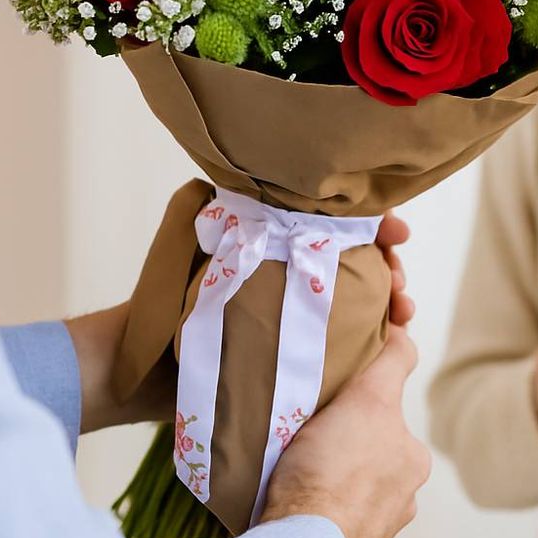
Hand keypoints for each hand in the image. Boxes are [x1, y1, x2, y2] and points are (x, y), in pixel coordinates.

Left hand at [66, 210, 413, 433]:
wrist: (133, 370)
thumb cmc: (155, 302)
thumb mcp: (184, 236)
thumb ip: (208, 199)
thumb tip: (256, 167)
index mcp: (271, 242)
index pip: (335, 222)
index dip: (373, 222)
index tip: (395, 232)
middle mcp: (286, 274)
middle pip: (358, 261)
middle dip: (390, 265)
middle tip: (401, 281)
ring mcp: (291, 315)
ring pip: (359, 301)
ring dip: (391, 301)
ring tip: (404, 314)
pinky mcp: (290, 353)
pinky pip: (345, 341)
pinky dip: (374, 338)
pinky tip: (392, 340)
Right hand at [260, 325, 430, 537]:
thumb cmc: (333, 472)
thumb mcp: (369, 398)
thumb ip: (391, 363)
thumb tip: (405, 333)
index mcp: (412, 459)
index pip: (386, 410)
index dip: (357, 397)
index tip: (330, 401)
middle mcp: (403, 497)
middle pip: (366, 449)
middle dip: (341, 441)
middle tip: (305, 434)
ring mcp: (373, 532)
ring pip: (347, 487)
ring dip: (329, 478)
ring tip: (295, 471)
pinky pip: (331, 522)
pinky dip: (319, 511)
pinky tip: (295, 503)